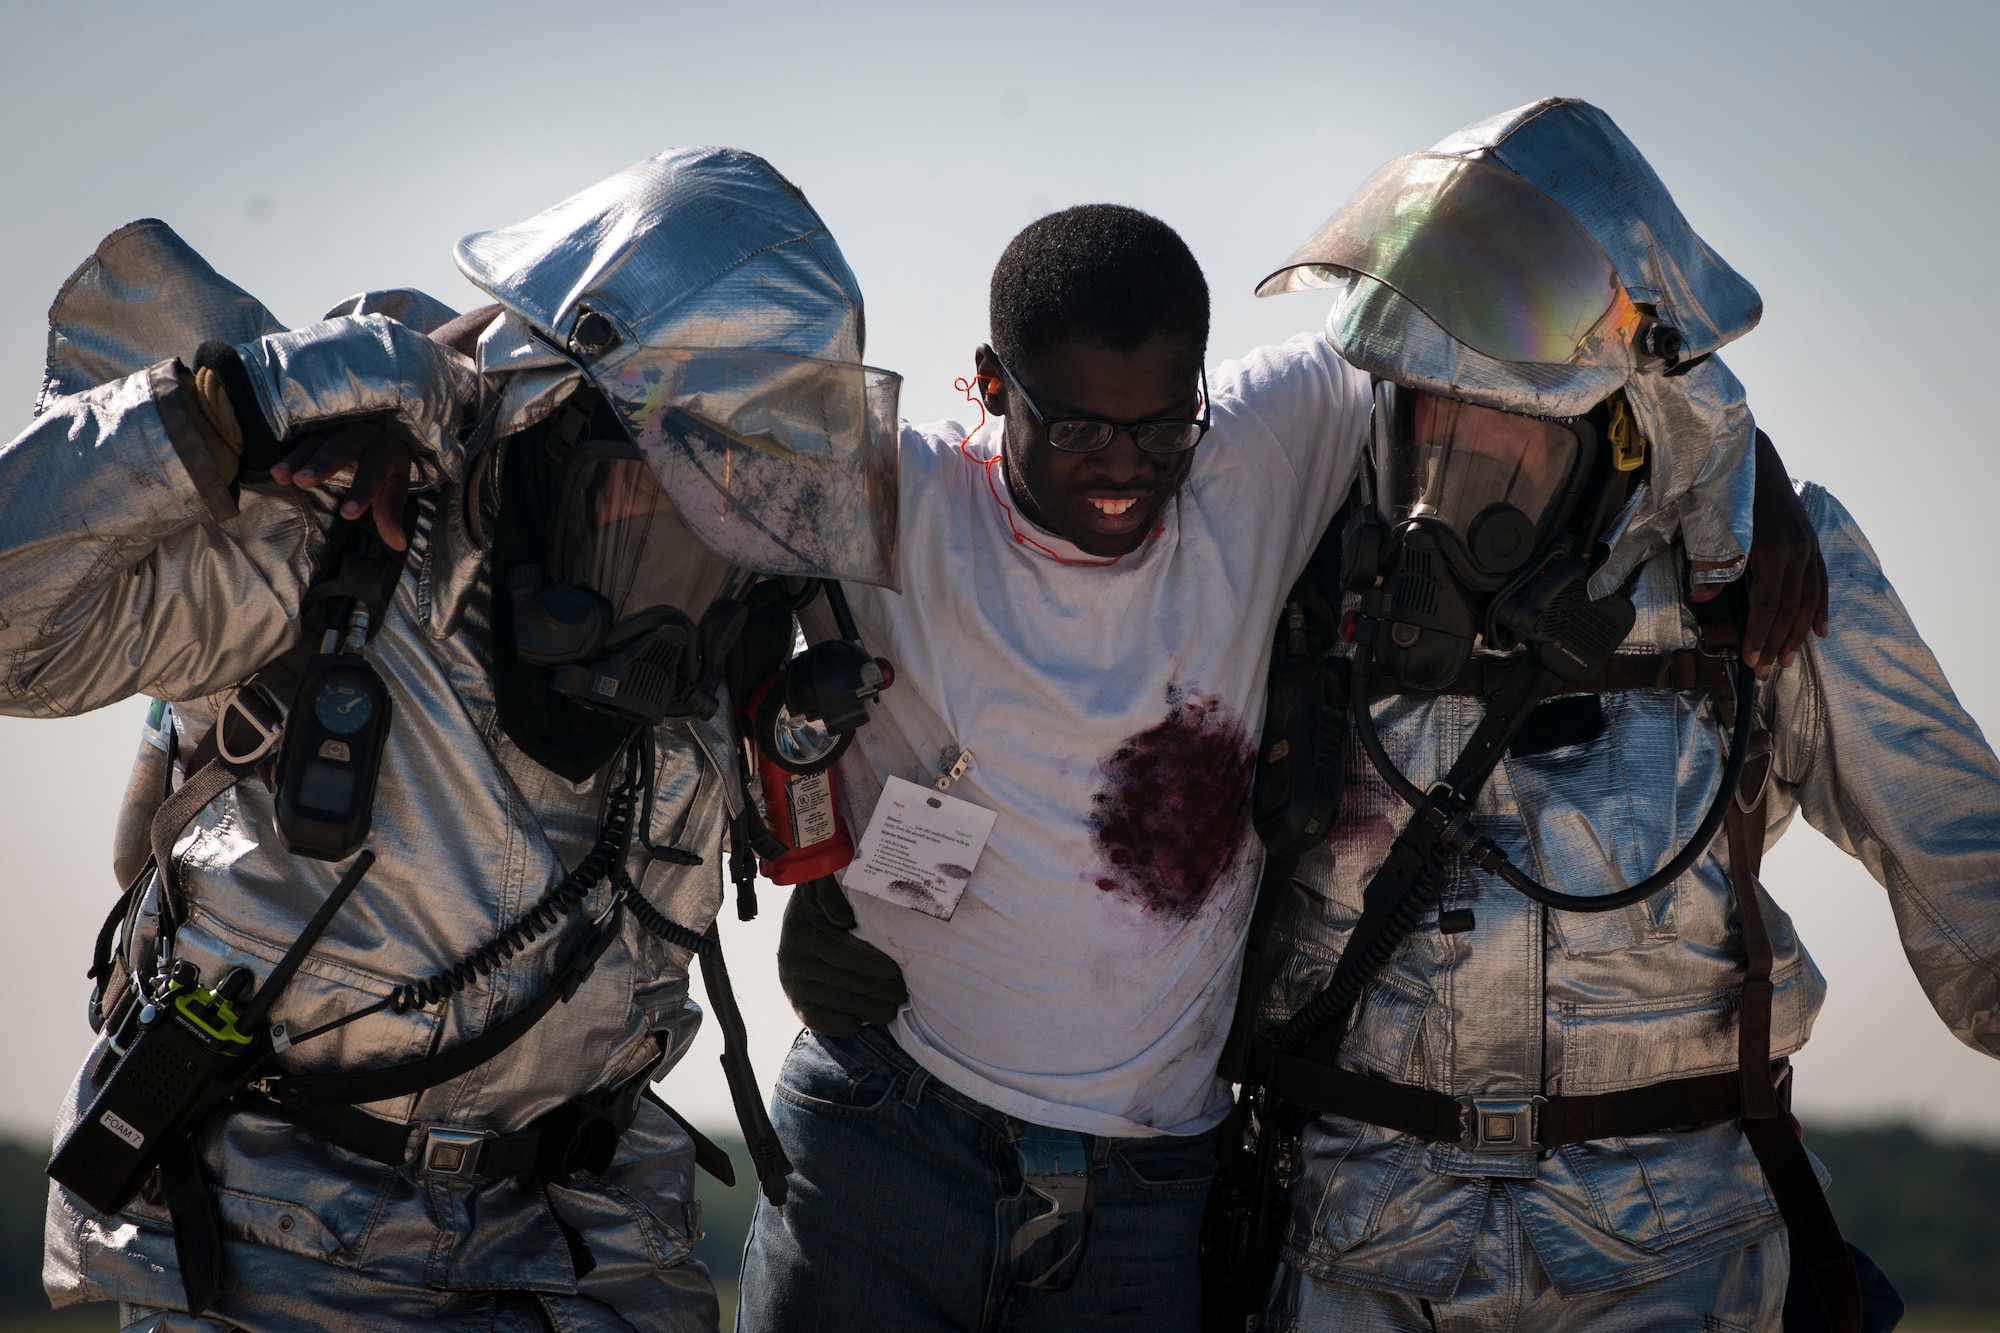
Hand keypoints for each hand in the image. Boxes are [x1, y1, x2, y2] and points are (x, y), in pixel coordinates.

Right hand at [269, 420, 413, 550]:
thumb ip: (391, 516)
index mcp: (383, 452)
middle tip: (303, 481)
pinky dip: (288, 457)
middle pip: (338, 450)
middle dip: (321, 465)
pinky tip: (275, 472)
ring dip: (296, 460)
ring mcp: (335, 433)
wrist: (382, 434)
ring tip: (280, 476)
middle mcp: (358, 437)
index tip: (348, 514)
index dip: (361, 493)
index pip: (372, 473)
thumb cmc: (386, 468)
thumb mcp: (393, 488)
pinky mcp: (317, 434)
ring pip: (314, 445)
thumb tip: (399, 545)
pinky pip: (300, 443)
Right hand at [777, 877, 907, 1037]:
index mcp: (802, 932)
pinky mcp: (795, 1003)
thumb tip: (844, 920)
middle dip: (880, 991)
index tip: (897, 971)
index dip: (875, 966)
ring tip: (891, 1008)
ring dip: (870, 1011)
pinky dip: (844, 1024)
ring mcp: (792, 985)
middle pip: (846, 984)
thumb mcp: (824, 883)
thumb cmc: (823, 896)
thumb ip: (832, 893)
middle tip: (903, 993)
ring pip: (838, 1005)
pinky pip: (820, 1022)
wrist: (799, 916)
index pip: (845, 955)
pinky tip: (861, 1020)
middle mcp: (792, 961)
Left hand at [1690, 428, 1827, 677]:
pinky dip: (1820, 607)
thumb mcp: (1712, 530)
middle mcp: (1797, 551)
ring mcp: (1808, 546)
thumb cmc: (1725, 494)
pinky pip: (1820, 581)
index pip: (1768, 605)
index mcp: (1772, 550)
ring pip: (1808, 599)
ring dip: (1799, 632)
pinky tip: (1819, 630)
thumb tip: (1701, 599)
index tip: (1751, 661)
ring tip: (1790, 659)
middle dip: (1777, 642)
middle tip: (1767, 672)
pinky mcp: (1810, 541)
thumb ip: (1712, 566)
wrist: (1750, 456)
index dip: (1759, 635)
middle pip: (1790, 608)